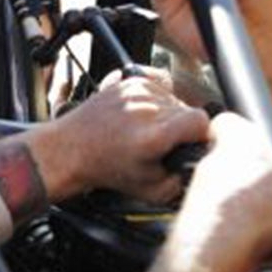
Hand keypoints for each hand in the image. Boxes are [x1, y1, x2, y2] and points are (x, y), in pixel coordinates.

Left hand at [28, 70, 208, 203]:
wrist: (71, 148)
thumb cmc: (106, 168)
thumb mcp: (149, 190)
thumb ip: (181, 182)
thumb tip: (200, 166)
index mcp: (153, 135)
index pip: (200, 120)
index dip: (199, 134)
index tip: (189, 143)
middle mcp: (146, 109)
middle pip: (188, 110)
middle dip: (182, 128)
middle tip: (162, 143)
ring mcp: (137, 91)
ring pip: (175, 98)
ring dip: (168, 114)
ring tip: (148, 130)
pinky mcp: (130, 82)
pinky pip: (160, 87)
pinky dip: (156, 102)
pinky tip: (142, 117)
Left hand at [173, 111, 271, 271]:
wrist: (217, 254)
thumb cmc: (255, 205)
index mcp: (233, 143)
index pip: (229, 123)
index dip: (246, 128)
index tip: (262, 139)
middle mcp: (212, 170)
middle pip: (242, 168)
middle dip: (270, 183)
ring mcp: (205, 205)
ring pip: (241, 205)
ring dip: (268, 217)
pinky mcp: (205, 236)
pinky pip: (239, 236)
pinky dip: (260, 244)